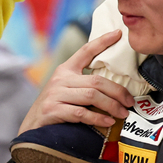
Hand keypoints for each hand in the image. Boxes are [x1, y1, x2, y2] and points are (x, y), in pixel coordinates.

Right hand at [18, 30, 134, 134]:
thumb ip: (84, 85)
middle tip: (130, 102)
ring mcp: (56, 94)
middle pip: (96, 81)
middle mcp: (60, 79)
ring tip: (123, 113)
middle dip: (117, 91)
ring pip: (91, 96)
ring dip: (111, 106)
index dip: (102, 41)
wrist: (32, 128)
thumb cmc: (55, 109)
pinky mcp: (53, 110)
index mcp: (65, 70)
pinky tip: (108, 122)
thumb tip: (115, 90)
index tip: (118, 34)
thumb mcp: (66, 90)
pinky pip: (81, 113)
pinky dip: (97, 118)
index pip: (86, 51)